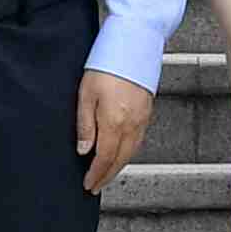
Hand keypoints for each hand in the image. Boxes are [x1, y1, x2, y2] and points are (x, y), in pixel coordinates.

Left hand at [79, 67, 156, 190]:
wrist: (134, 45)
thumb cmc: (107, 64)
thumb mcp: (85, 94)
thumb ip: (85, 125)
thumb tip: (83, 150)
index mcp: (114, 122)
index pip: (104, 158)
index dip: (96, 174)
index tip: (88, 184)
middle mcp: (131, 124)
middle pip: (120, 160)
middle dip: (107, 176)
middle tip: (96, 185)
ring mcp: (142, 119)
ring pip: (131, 153)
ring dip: (118, 167)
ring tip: (106, 174)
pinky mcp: (147, 113)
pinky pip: (137, 141)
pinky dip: (127, 153)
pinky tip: (120, 153)